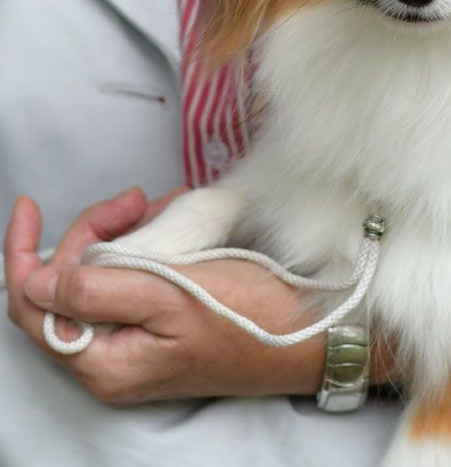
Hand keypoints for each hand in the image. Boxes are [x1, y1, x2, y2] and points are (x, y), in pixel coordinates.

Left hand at [4, 190, 324, 402]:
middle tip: (134, 201)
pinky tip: (174, 221)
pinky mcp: (164, 325)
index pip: (34, 305)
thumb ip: (98, 292)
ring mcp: (140, 341)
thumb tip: (38, 282)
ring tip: (165, 207)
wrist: (310, 334)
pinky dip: (148, 244)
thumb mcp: (172, 297)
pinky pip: (136, 278)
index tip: (32, 206)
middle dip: (95, 232)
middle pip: (71, 284)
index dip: (25, 253)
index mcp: (106, 361)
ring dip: (126, 234)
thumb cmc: (250, 319)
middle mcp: (115, 356)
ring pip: (105, 276)